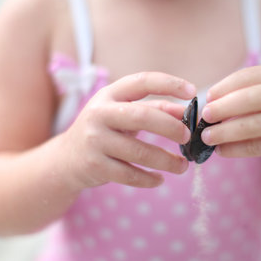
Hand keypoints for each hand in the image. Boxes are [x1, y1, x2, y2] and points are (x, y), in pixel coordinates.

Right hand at [58, 72, 195, 190]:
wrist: (66, 159)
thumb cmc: (106, 131)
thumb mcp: (125, 114)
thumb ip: (156, 109)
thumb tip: (187, 113)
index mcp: (110, 94)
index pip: (142, 81)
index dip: (169, 84)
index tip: (193, 92)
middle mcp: (99, 113)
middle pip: (142, 116)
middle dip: (170, 127)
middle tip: (188, 137)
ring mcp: (94, 140)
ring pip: (139, 152)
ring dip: (166, 160)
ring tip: (183, 166)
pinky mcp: (94, 165)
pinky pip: (129, 174)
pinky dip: (149, 179)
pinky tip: (160, 179)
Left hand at [200, 65, 260, 166]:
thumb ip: (247, 96)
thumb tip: (209, 105)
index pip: (250, 76)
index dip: (226, 86)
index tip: (208, 97)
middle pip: (252, 99)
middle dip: (224, 107)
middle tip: (205, 116)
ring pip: (254, 125)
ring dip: (226, 132)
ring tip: (207, 137)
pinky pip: (259, 147)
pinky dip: (236, 149)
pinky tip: (222, 151)